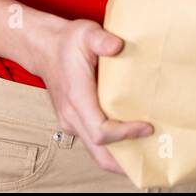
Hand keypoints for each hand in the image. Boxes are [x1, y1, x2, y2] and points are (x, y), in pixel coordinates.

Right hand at [26, 18, 152, 176]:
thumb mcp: (85, 33)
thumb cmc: (67, 42)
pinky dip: (111, 146)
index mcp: (77, 99)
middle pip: (99, 152)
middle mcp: (72, 116)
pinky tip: (130, 140)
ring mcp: (71, 121)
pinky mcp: (74, 120)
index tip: (147, 126)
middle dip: (123, 162)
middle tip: (151, 160)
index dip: (125, 134)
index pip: (101, 131)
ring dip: (119, 157)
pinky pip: (94, 141)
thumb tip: (117, 46)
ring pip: (96, 150)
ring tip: (146, 154)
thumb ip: (101, 39)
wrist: (43, 47)